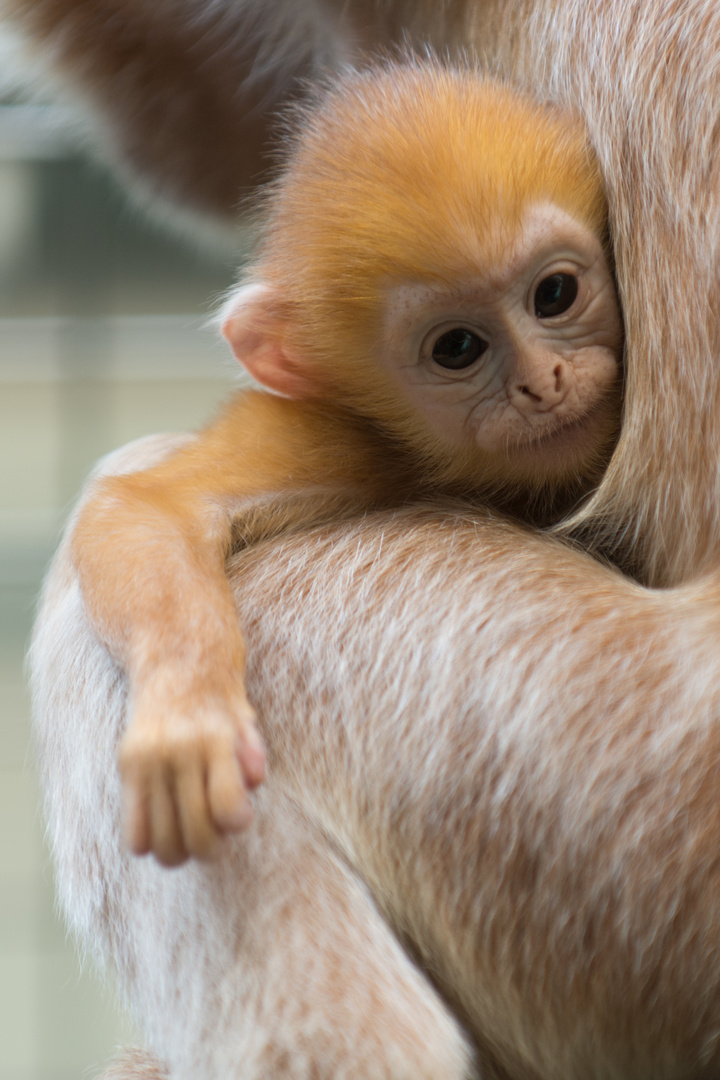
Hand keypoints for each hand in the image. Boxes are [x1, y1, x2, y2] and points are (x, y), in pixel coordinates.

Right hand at [118, 677, 265, 865]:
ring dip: (180, 852)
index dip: (236, 823)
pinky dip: (149, 843)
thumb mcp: (244, 717)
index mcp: (214, 738)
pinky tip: (163, 826)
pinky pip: (134, 832)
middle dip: (211, 847)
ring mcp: (148, 760)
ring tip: (189, 836)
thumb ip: (252, 750)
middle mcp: (178, 750)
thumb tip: (255, 780)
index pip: (226, 807)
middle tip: (215, 836)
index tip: (239, 818)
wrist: (175, 659)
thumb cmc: (220, 697)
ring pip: (163, 842)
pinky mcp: (126, 765)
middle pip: (197, 833)